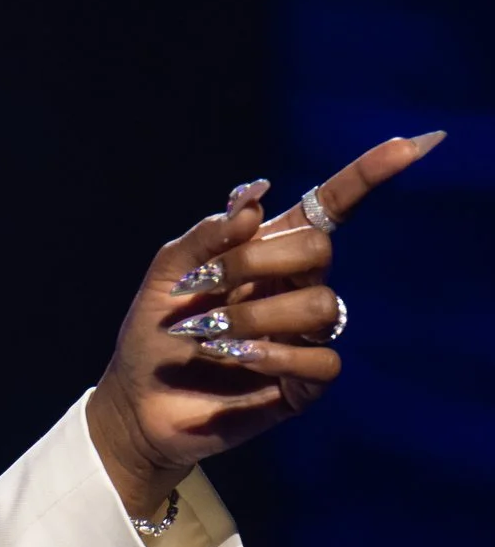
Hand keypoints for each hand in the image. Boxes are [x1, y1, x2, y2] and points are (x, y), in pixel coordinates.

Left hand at [85, 130, 443, 519]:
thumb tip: (256, 195)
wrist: (138, 402)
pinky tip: (240, 359)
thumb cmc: (153, 333)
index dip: (368, 174)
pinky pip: (322, 361)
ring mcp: (301, 336)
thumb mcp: (168, 274)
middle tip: (205, 286)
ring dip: (256, 317)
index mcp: (269, 252)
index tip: (409, 144)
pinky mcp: (302, 383)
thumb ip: (208, 234)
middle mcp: (293, 287)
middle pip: (318, 250)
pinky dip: (278, 357)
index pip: (330, 207)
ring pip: (320, 306)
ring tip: (209, 336)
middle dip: (256, 263)